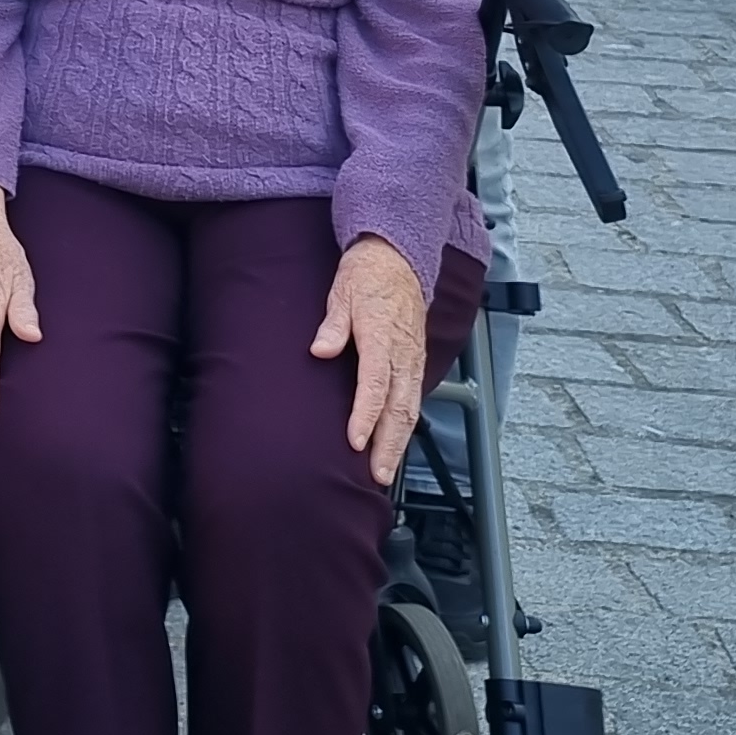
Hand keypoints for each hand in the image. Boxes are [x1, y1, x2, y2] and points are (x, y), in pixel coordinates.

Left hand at [313, 235, 431, 484]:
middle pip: (399, 408)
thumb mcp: (342, 292)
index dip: (365, 416)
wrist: (398, 259)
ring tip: (385, 470)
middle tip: (376, 475)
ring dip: (399, 442)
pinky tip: (395, 442)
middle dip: (388, 445)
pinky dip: (405, 425)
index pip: (375, 386)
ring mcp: (413, 359)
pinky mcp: (416, 361)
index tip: (354, 441)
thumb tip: (320, 350)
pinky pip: (414, 399)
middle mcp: (403, 354)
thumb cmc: (366, 276)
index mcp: (382, 338)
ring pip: (410, 409)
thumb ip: (333, 325)